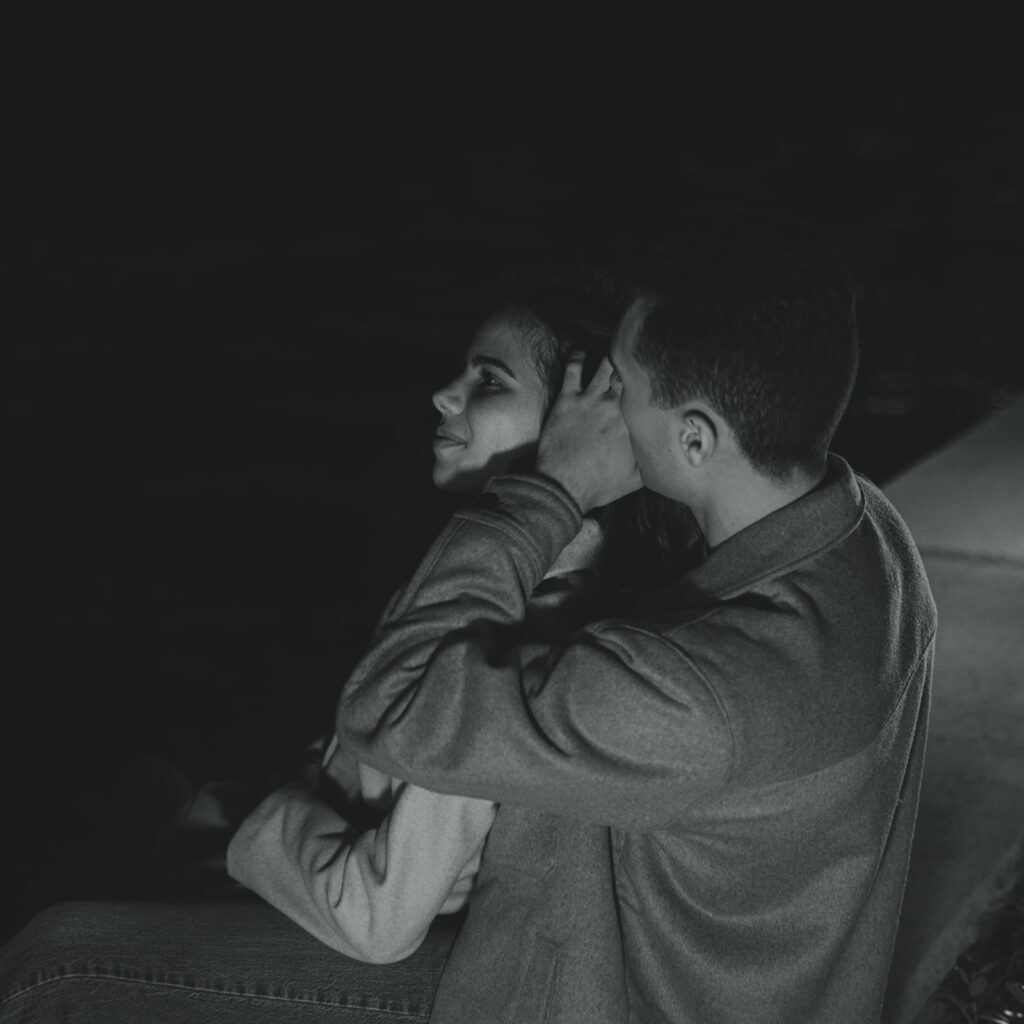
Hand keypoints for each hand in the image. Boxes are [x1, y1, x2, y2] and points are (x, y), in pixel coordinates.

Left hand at [536, 354, 641, 512]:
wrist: (564, 485)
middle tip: (636, 360)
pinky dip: (578, 357)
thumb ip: (650, 462)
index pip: (648, 394)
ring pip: (605, 367)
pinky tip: (581, 353)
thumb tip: (665, 456)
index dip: (652, 385)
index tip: (656, 379)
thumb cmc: (598, 484)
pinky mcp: (567, 399)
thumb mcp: (635, 479)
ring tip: (613, 353)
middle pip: (629, 375)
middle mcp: (614, 405)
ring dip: (610, 360)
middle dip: (633, 367)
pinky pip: (573, 369)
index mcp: (633, 422)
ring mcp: (590, 399)